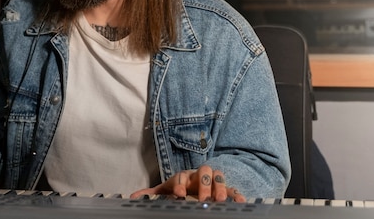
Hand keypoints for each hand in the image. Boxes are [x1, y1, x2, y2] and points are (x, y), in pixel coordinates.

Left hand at [130, 166, 245, 201]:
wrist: (194, 187)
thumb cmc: (179, 189)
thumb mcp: (164, 192)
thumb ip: (151, 195)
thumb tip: (133, 197)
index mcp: (183, 176)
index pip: (181, 176)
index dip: (180, 184)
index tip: (179, 195)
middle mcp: (198, 175)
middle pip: (202, 171)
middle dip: (203, 184)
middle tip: (203, 199)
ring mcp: (212, 181)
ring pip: (218, 176)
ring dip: (220, 187)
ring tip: (219, 200)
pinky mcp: (223, 189)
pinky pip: (232, 188)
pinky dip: (236, 194)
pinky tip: (240, 201)